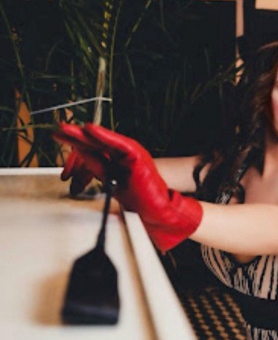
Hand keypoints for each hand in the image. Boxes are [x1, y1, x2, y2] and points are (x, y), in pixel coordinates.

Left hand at [53, 123, 202, 251]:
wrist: (156, 210)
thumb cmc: (138, 199)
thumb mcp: (110, 181)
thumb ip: (98, 168)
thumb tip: (81, 158)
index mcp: (117, 159)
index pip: (93, 148)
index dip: (75, 142)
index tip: (59, 136)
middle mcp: (123, 153)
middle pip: (95, 142)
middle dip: (75, 136)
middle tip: (58, 130)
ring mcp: (130, 153)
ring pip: (104, 140)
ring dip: (84, 133)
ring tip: (68, 129)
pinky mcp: (137, 156)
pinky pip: (118, 143)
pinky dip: (104, 135)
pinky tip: (90, 129)